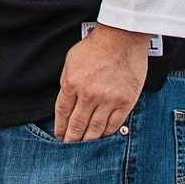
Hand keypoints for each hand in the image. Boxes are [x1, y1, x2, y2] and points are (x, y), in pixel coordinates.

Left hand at [52, 25, 151, 140]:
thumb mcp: (71, 61)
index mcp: (72, 83)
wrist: (122, 37)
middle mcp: (89, 95)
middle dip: (72, 139)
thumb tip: (65, 105)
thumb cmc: (96, 46)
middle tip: (70, 147)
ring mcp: (108, 100)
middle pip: (77, 125)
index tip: (59, 137)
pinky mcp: (125, 102)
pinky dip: (106, 134)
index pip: (62, 113)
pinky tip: (102, 136)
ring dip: (88, 140)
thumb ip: (67, 84)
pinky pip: (114, 125)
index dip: (60, 128)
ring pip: (95, 129)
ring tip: (84, 146)